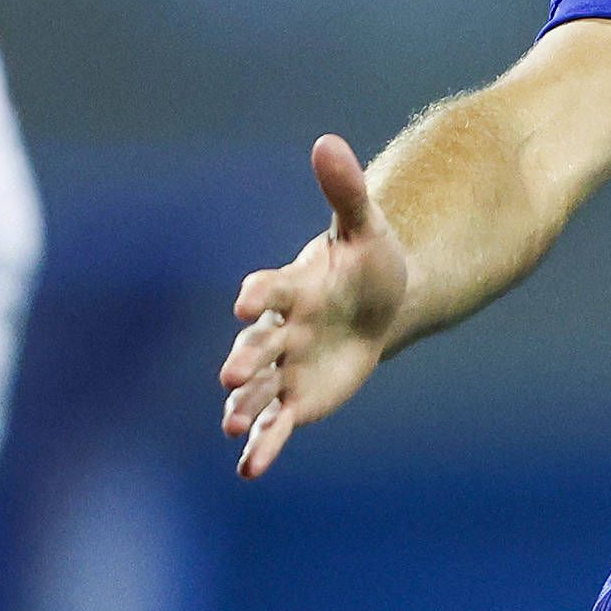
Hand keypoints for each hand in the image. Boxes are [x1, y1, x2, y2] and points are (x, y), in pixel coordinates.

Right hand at [219, 134, 414, 479]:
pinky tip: (249, 470)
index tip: (247, 302)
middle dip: (245, 361)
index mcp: (292, 287)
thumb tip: (328, 141)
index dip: (258, 295)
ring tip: (232, 427)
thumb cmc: (369, 262)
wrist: (380, 304)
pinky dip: (263, 447)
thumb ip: (344, 191)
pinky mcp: (296, 398)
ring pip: (258, 390)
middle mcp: (279, 329)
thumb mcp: (364, 228)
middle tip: (231, 376)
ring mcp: (284, 367)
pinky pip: (276, 425)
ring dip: (243, 408)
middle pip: (257, 346)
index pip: (269, 289)